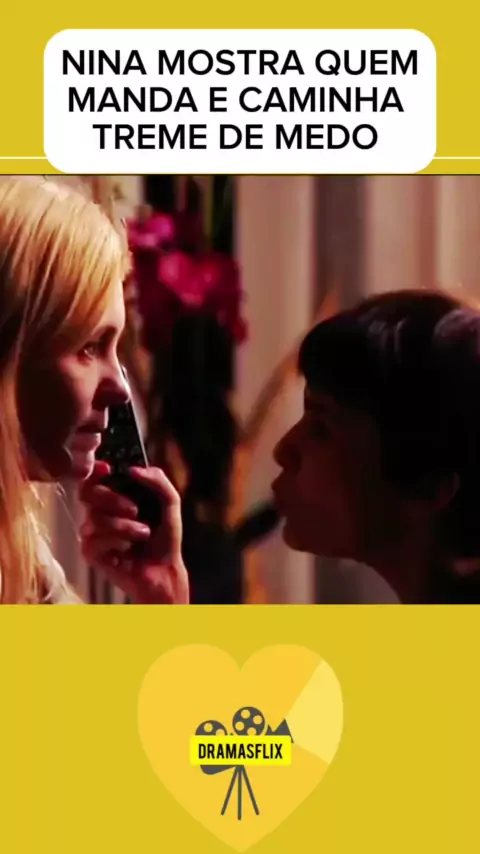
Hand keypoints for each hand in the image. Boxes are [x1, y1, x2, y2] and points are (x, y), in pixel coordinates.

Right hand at [78, 461, 188, 603]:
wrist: (163, 570)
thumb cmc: (164, 538)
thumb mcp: (169, 502)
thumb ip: (158, 480)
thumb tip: (133, 469)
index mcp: (116, 495)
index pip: (95, 476)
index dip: (96, 469)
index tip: (108, 469)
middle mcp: (100, 510)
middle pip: (86, 492)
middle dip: (112, 498)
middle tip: (135, 509)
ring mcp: (93, 531)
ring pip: (94, 518)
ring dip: (124, 526)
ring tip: (143, 533)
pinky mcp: (91, 552)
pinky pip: (94, 539)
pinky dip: (116, 542)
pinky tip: (127, 550)